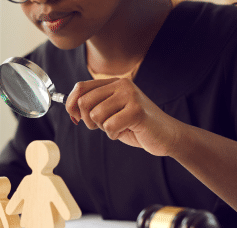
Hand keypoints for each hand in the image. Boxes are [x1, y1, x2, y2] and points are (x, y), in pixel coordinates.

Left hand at [65, 78, 182, 156]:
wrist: (166, 135)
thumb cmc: (136, 125)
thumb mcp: (112, 112)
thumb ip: (94, 106)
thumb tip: (71, 108)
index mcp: (114, 83)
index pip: (80, 87)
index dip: (71, 104)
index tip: (76, 118)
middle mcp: (122, 85)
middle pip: (84, 102)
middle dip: (89, 120)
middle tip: (102, 126)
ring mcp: (130, 96)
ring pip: (96, 115)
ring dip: (104, 128)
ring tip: (119, 127)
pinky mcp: (136, 110)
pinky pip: (109, 126)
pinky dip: (114, 134)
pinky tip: (126, 131)